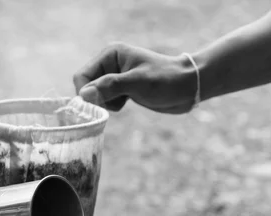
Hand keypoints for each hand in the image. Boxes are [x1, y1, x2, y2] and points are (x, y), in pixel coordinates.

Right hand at [72, 42, 196, 112]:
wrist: (187, 87)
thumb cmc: (165, 80)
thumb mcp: (137, 84)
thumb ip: (110, 87)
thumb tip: (84, 95)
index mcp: (110, 55)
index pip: (82, 76)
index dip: (86, 93)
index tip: (100, 105)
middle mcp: (110, 64)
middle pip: (87, 86)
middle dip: (97, 99)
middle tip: (117, 103)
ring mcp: (116, 77)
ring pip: (96, 95)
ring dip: (106, 103)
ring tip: (125, 101)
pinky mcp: (122, 88)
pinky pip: (106, 100)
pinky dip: (113, 105)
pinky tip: (128, 102)